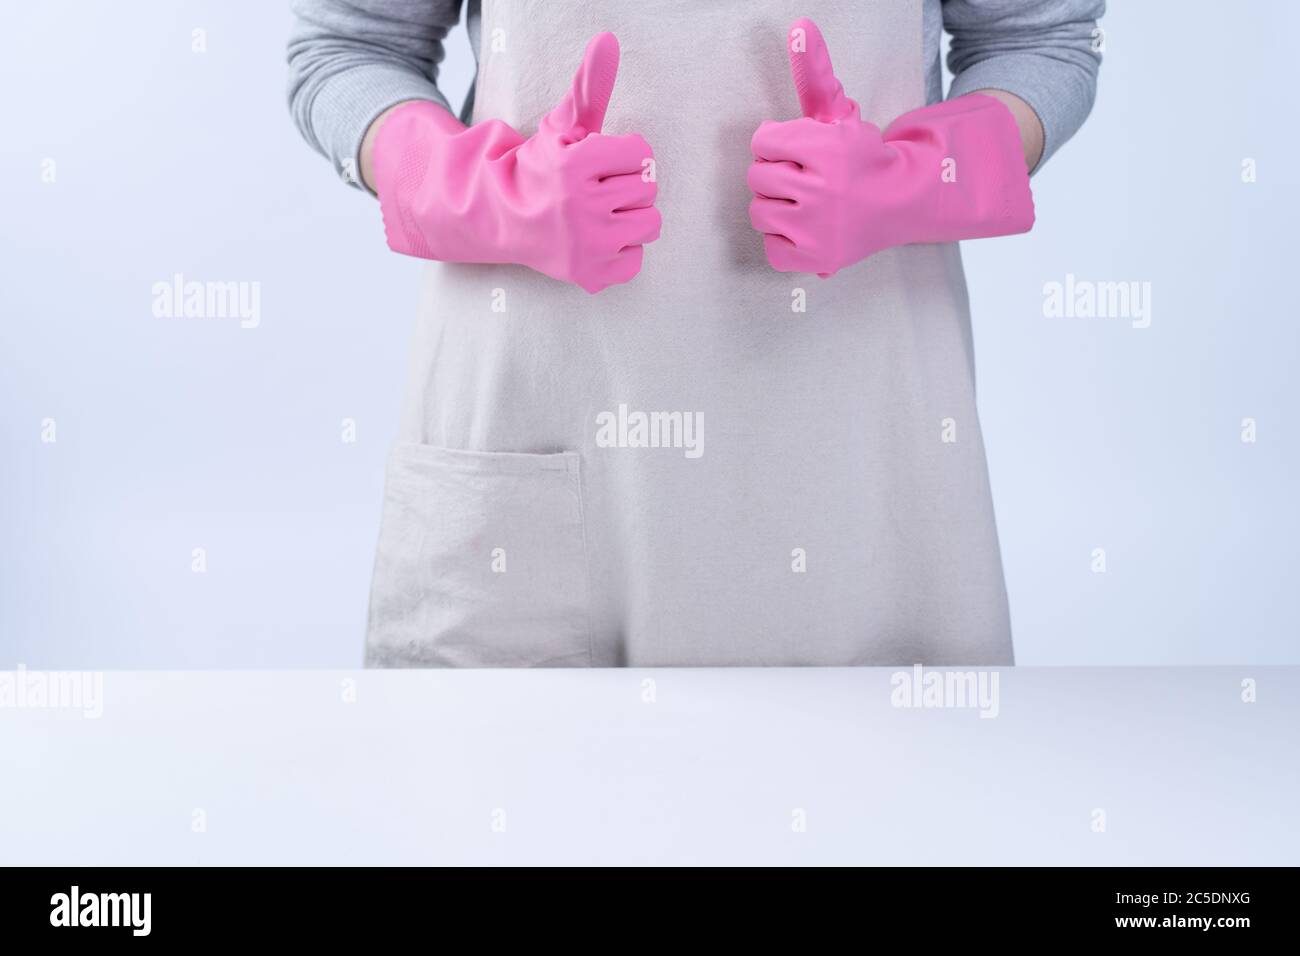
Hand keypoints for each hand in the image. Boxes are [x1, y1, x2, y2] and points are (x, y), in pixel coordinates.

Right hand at [373, 33, 660, 293]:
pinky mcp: (590, 275)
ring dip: (632, 217)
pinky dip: (622, 252)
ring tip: (603, 213)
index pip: (642, 153)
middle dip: (627, 184)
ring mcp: (586, 245)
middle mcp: (581, 206)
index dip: (624, 154)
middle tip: (598, 190)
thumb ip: (589, 86)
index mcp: (576, 164)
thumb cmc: (542, 169)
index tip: (600, 162)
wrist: (504, 218)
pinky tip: (597, 240)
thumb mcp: (562, 125)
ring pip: (651, 224)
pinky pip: (637, 260)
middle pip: (649, 188)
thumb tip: (608, 40)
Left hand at [748, 18, 1033, 276]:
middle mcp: (822, 191)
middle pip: (756, 177)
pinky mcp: (818, 260)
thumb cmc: (859, 156)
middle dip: (777, 173)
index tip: (802, 151)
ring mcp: (819, 230)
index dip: (778, 143)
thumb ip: (814, 73)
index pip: (762, 141)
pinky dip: (785, 241)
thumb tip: (799, 26)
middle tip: (806, 177)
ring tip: (806, 201)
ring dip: (777, 206)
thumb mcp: (838, 112)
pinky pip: (771, 249)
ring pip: (759, 213)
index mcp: (826, 149)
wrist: (901, 201)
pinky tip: (807, 228)